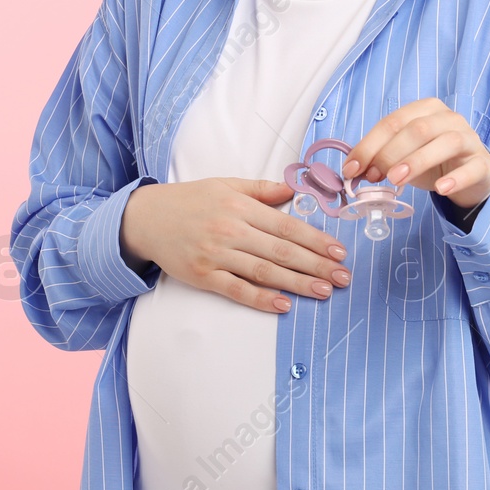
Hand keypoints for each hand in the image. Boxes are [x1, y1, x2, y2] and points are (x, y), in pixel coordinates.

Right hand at [118, 177, 352, 312]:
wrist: (146, 218)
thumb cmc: (190, 200)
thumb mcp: (226, 185)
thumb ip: (262, 190)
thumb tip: (295, 190)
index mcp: (240, 205)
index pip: (287, 226)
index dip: (316, 240)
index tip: (339, 251)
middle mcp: (231, 229)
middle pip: (281, 251)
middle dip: (317, 265)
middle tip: (343, 277)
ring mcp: (216, 254)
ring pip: (264, 271)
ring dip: (297, 283)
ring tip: (324, 291)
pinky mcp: (203, 276)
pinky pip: (236, 289)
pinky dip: (260, 298)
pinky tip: (283, 305)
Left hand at [340, 99, 489, 211]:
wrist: (472, 173)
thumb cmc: (433, 160)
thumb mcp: (404, 154)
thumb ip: (381, 156)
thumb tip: (353, 169)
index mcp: (425, 109)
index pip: (393, 121)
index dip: (369, 145)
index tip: (352, 168)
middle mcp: (448, 118)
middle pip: (417, 129)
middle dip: (390, 153)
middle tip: (374, 176)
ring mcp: (469, 139)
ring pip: (445, 143)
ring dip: (417, 161)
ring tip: (396, 180)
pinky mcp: (482, 162)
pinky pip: (470, 168)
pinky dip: (455, 178)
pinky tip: (440, 188)